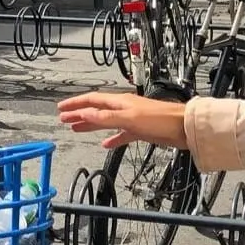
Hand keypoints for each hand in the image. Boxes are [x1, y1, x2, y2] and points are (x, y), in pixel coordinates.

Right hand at [56, 91, 188, 149]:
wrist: (183, 127)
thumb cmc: (160, 120)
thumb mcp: (128, 119)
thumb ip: (106, 118)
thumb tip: (84, 114)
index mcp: (119, 102)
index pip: (91, 100)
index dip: (75, 104)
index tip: (61, 108)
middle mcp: (123, 108)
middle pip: (96, 110)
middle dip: (79, 114)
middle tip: (64, 119)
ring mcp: (131, 119)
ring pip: (105, 121)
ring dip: (90, 124)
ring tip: (77, 128)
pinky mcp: (140, 130)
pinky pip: (120, 133)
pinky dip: (111, 138)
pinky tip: (106, 143)